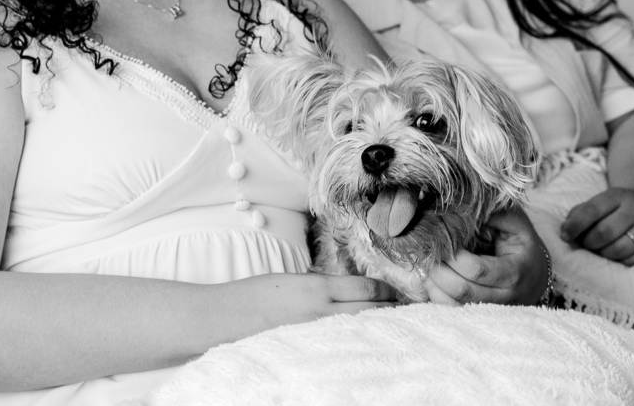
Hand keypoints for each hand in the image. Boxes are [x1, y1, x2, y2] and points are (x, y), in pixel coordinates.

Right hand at [230, 272, 396, 333]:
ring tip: (393, 330)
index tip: (397, 293)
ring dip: (378, 329)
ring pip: (360, 332)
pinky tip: (362, 346)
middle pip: (372, 312)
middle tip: (408, 311)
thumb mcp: (293, 282)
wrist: (225, 317)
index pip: (367, 290)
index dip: (388, 291)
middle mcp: (320, 312)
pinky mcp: (307, 351)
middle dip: (392, 311)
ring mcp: (314, 335)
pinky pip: (341, 348)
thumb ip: (322, 288)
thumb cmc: (255, 296)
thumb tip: (351, 294)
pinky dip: (355, 344)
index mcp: (317, 288)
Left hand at [422, 206, 549, 305]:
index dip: (454, 256)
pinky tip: (430, 279)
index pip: (478, 270)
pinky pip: (452, 312)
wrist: (536, 274)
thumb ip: (492, 212)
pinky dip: (436, 296)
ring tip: (425, 265)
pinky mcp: (479, 315)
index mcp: (515, 271)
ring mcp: (492, 310)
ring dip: (433, 285)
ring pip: (455, 305)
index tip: (441, 239)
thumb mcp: (514, 222)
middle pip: (463, 290)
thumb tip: (460, 205)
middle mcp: (505, 297)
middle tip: (426, 252)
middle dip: (439, 270)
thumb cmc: (521, 242)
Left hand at [560, 186, 633, 264]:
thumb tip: (565, 231)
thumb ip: (581, 213)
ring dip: (602, 253)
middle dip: (589, 242)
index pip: (593, 210)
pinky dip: (618, 261)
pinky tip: (614, 255)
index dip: (575, 225)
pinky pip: (632, 261)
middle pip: (605, 232)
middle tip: (584, 244)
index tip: (565, 236)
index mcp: (618, 196)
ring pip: (618, 250)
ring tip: (598, 250)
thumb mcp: (602, 201)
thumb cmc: (619, 207)